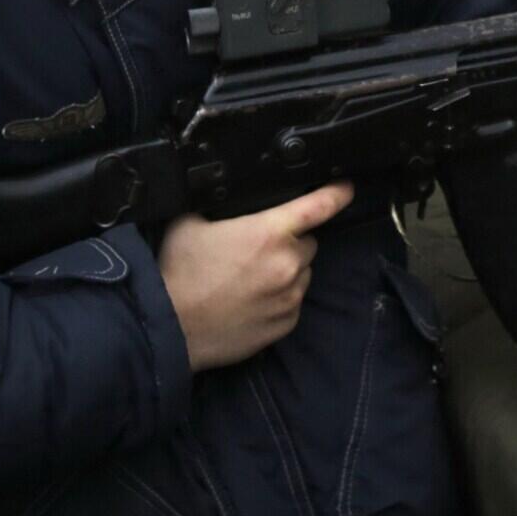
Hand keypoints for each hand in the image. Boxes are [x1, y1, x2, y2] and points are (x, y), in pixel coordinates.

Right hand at [159, 182, 355, 370]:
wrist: (169, 328)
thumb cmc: (178, 274)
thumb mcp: (190, 223)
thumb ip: (219, 206)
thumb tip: (226, 197)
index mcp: (269, 232)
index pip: (318, 206)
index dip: (337, 193)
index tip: (347, 187)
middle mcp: (288, 263)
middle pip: (306, 243)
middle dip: (288, 242)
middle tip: (256, 250)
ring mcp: (289, 297)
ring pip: (301, 274)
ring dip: (286, 271)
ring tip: (250, 279)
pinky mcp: (285, 324)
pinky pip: (293, 302)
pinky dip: (280, 298)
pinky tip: (251, 301)